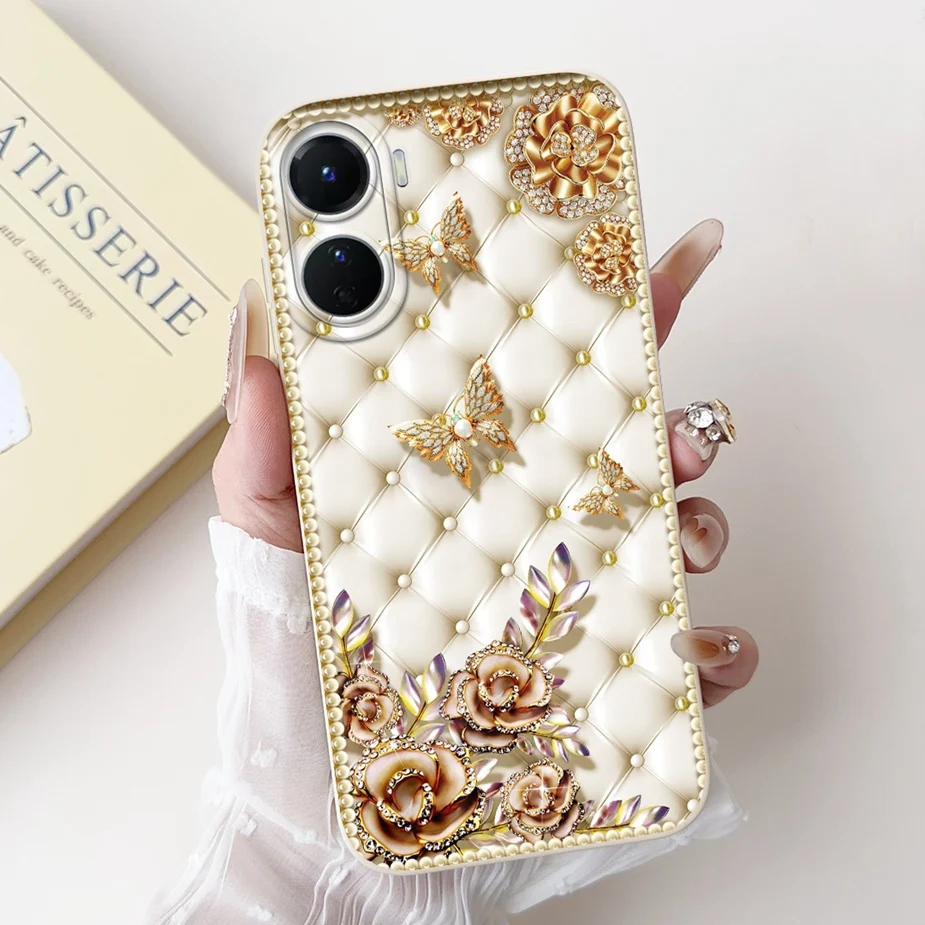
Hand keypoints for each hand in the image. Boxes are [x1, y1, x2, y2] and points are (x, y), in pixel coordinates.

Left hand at [212, 221, 757, 704]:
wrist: (314, 783)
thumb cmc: (294, 649)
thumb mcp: (267, 527)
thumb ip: (265, 433)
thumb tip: (255, 317)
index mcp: (475, 469)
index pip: (549, 377)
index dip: (610, 310)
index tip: (657, 257)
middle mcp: (538, 522)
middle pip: (640, 449)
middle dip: (684, 422)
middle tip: (680, 429)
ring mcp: (582, 598)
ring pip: (683, 537)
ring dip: (706, 524)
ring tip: (682, 538)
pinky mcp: (608, 682)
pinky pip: (700, 662)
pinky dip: (721, 651)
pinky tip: (692, 648)